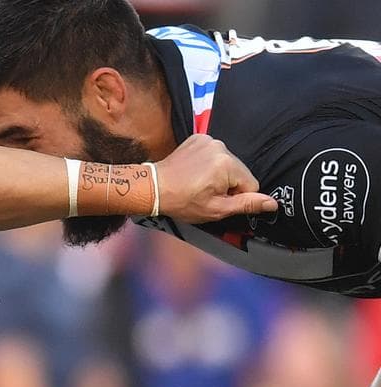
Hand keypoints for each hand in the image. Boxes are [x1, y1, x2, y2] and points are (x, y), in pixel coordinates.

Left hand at [156, 134, 277, 222]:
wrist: (153, 187)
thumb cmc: (181, 201)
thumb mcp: (216, 209)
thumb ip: (246, 204)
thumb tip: (272, 203)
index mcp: (227, 164)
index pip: (251, 184)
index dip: (237, 196)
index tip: (219, 200)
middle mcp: (221, 147)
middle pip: (240, 171)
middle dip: (228, 184)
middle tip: (206, 193)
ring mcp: (208, 140)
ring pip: (228, 162)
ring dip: (219, 173)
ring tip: (199, 183)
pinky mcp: (198, 138)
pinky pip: (215, 153)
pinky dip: (209, 163)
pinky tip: (195, 171)